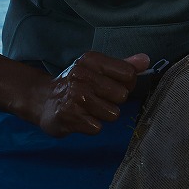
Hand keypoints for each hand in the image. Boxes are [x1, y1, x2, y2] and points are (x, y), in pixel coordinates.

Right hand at [35, 51, 149, 136]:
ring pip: (112, 114)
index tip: (112, 85)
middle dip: (113, 101)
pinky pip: (98, 127)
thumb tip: (146, 60)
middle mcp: (82, 75)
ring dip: (102, 115)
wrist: (42, 99)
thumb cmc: (76, 83)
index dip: (126, 84)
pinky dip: (91, 126)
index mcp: (91, 60)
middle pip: (122, 96)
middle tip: (97, 98)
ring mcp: (74, 96)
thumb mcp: (97, 69)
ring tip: (88, 109)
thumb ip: (123, 65)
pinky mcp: (69, 116)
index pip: (129, 74)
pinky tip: (80, 118)